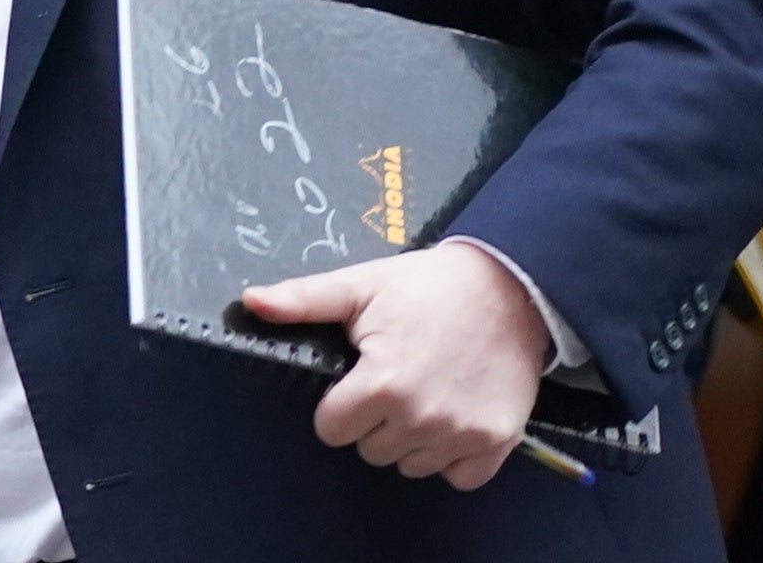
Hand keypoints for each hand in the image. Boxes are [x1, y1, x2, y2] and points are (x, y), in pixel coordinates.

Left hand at [240, 241, 552, 488]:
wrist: (512, 285)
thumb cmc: (430, 286)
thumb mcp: (363, 285)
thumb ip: (304, 300)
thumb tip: (250, 302)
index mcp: (382, 382)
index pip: (332, 429)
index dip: (341, 403)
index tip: (362, 377)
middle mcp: (420, 416)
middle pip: (371, 450)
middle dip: (377, 419)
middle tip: (401, 375)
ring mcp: (460, 433)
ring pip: (411, 464)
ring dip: (414, 436)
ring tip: (430, 388)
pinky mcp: (496, 442)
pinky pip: (458, 476)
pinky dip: (454, 454)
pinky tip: (455, 413)